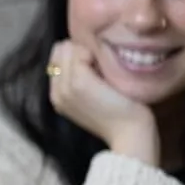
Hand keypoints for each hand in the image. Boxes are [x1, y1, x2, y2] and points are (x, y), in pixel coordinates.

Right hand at [48, 40, 159, 164]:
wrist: (128, 135)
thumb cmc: (119, 117)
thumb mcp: (94, 98)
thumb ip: (83, 80)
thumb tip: (85, 53)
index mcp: (57, 96)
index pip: (57, 58)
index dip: (75, 55)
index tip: (95, 65)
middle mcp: (55, 92)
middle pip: (59, 51)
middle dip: (79, 51)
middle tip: (100, 65)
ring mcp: (64, 87)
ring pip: (66, 49)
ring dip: (87, 51)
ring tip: (104, 67)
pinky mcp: (78, 82)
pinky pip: (78, 52)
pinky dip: (93, 52)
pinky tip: (107, 66)